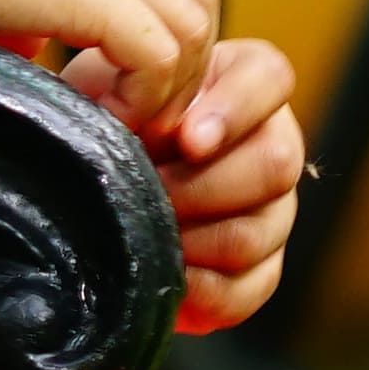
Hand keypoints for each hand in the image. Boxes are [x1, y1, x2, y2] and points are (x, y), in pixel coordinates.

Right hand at [0, 0, 218, 117]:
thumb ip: (17, 6)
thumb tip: (27, 51)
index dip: (162, 27)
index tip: (119, 78)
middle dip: (184, 60)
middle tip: (134, 108)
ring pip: (195, 25)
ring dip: (168, 84)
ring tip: (117, 121)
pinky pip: (161, 53)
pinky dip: (145, 93)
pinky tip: (98, 114)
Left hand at [64, 35, 303, 334]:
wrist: (92, 183)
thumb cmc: (103, 116)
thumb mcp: (103, 86)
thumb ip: (123, 85)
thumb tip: (125, 116)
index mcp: (241, 81)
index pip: (271, 78)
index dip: (235, 109)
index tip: (187, 138)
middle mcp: (272, 141)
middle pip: (276, 164)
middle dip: (201, 187)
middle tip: (148, 194)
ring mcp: (274, 208)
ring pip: (259, 231)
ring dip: (195, 240)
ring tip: (144, 234)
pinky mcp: (263, 266)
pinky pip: (253, 286)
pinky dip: (206, 291)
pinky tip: (167, 279)